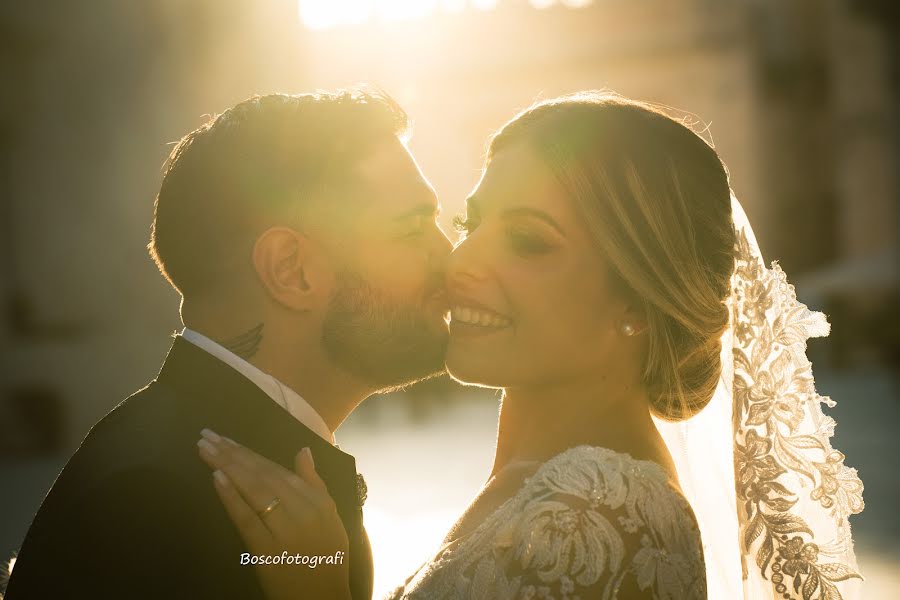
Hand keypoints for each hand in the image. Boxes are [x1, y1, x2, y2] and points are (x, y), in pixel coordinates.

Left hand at [197, 429, 350, 599]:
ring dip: (226, 466)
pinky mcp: (267, 552)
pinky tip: (217, 479)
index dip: (250, 453)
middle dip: (232, 453)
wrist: (324, 599)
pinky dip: (232, 497)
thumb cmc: (328, 558)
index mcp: (317, 501)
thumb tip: (303, 450)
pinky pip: (247, 519)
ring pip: (253, 490)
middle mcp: (302, 511)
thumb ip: (315, 483)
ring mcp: (284, 531)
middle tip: (206, 436)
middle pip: (261, 475)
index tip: (226, 439)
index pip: (277, 470)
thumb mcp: (330, 516)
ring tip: (204, 449)